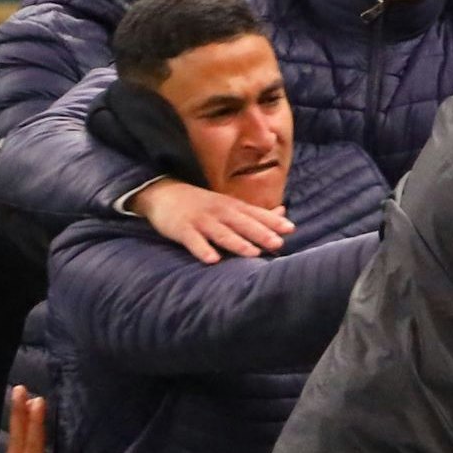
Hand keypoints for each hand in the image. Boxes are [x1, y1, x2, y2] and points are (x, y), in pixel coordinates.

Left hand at [0, 383, 47, 452]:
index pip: (32, 447)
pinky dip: (17, 439)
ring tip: (23, 403)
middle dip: (19, 413)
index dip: (35, 424)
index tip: (38, 401)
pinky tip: (21, 434)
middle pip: (16, 440)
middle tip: (20, 388)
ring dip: (17, 424)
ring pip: (13, 446)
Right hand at [130, 177, 289, 263]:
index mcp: (232, 207)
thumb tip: (283, 213)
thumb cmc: (201, 203)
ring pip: (222, 233)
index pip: (255, 214)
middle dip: (260, 233)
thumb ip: (255, 212)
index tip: (290, 229)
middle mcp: (219, 212)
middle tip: (277, 243)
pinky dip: (203, 250)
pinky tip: (213, 261)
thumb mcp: (229, 204)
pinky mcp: (183, 229)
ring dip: (237, 243)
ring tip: (253, 253)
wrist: (162, 192)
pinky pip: (194, 241)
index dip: (272, 222)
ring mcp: (201, 221)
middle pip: (242, 223)